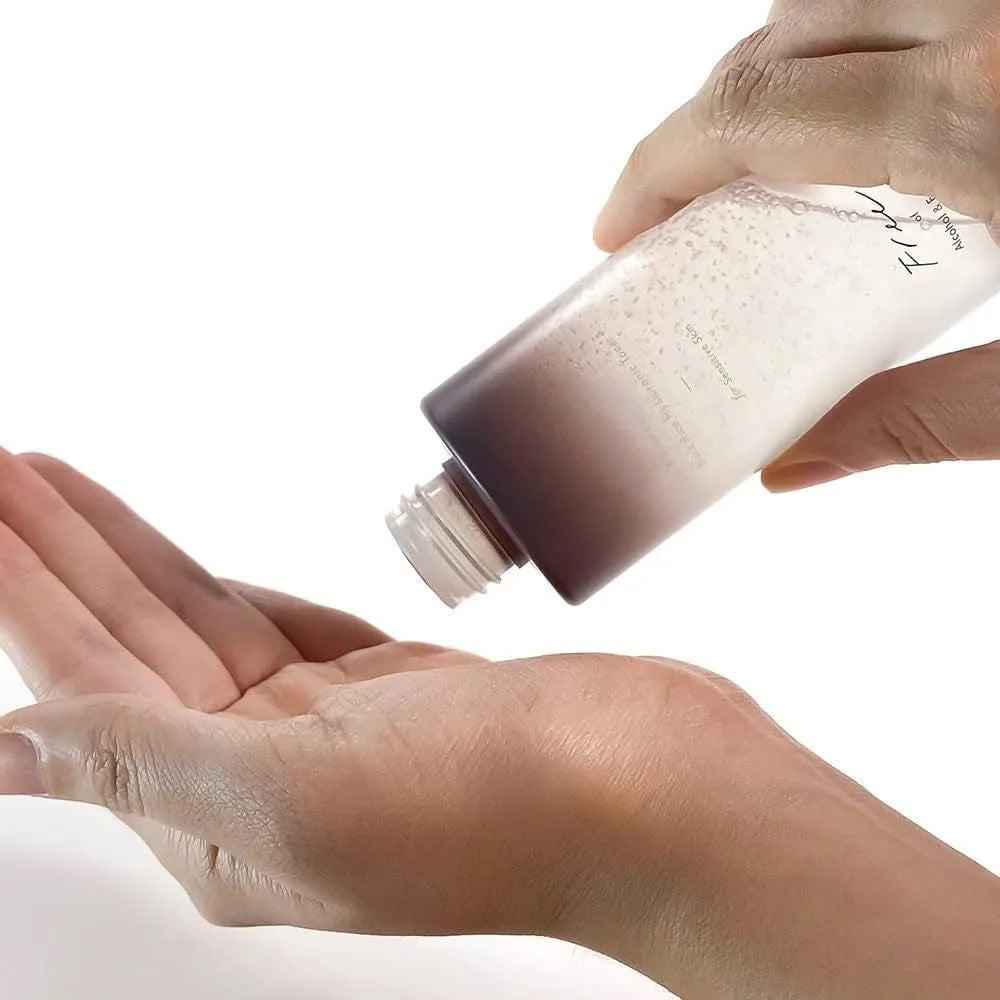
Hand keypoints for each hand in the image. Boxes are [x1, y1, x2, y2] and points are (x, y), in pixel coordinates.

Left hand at [0, 451, 996, 998]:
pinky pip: (272, 624)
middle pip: (129, 646)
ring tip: (57, 487)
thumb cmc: (514, 810)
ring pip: (196, 624)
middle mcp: (262, 785)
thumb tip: (10, 755)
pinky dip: (218, 582)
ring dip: (125, 553)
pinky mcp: (385, 692)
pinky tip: (174, 561)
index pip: (87, 688)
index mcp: (223, 827)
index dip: (23, 592)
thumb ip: (149, 765)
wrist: (658, 789)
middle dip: (57, 553)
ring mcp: (327, 734)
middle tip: (6, 474)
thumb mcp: (306, 796)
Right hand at [594, 0, 999, 491]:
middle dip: (701, 121)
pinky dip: (849, 48)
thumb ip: (921, 419)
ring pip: (835, 3)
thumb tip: (793, 466)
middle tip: (676, 206)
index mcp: (977, 111)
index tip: (618, 226)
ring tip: (757, 158)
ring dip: (774, 72)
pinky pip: (904, 2)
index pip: (754, 109)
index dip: (658, 165)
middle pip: (775, 41)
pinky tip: (861, 118)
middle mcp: (989, 18)